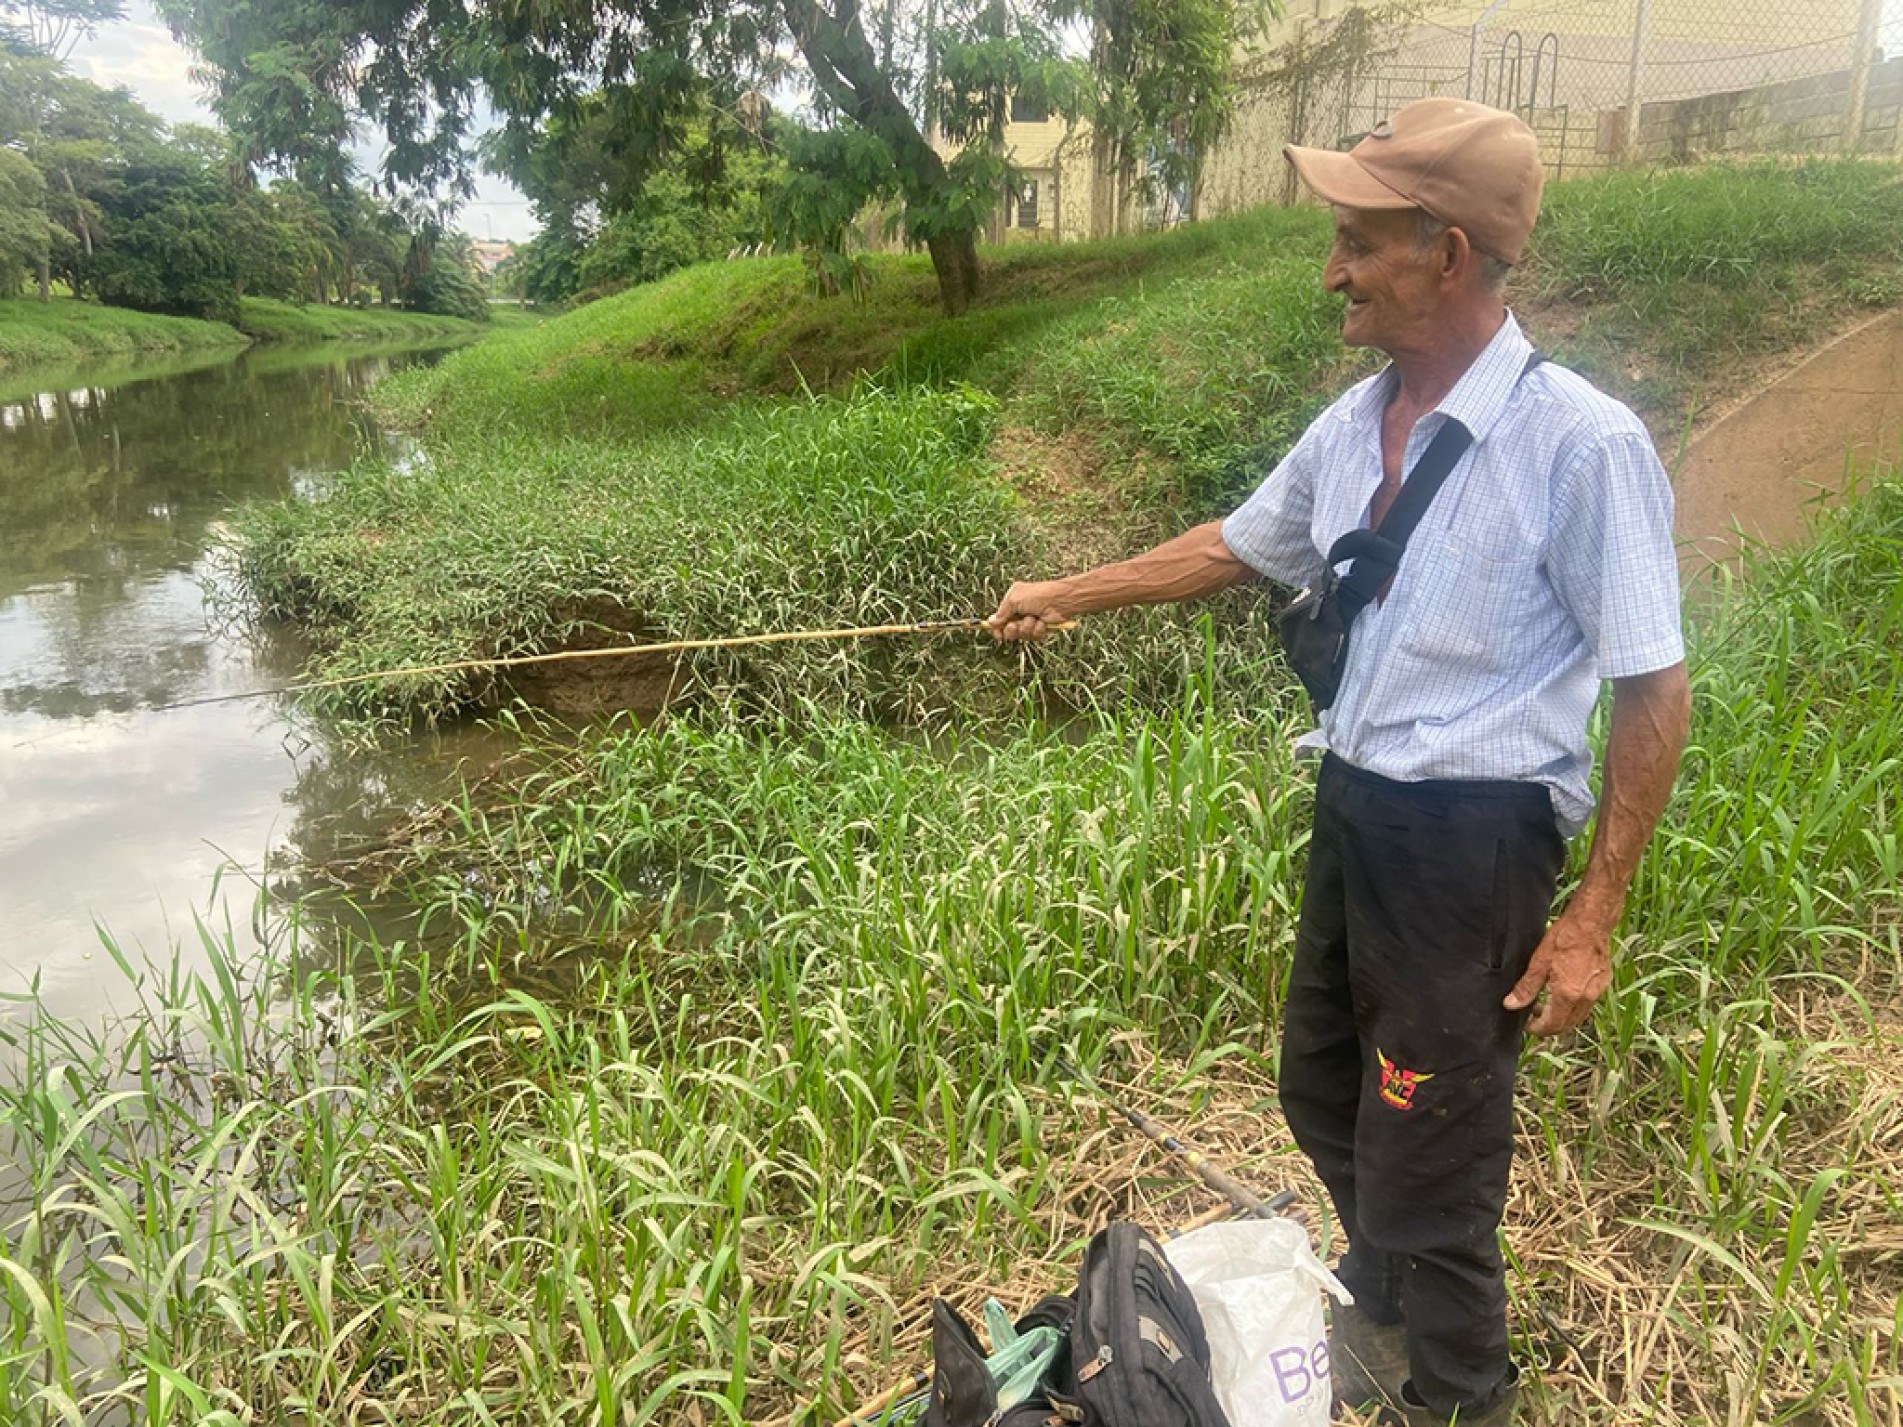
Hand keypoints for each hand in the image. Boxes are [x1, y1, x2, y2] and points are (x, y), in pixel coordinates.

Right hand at [987, 580, 1071, 641]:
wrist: (1060, 600)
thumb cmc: (1038, 595)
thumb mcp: (1015, 599)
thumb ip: (1002, 612)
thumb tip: (990, 622)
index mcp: (1012, 603)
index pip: (1000, 619)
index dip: (998, 629)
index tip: (998, 635)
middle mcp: (1020, 612)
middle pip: (1009, 630)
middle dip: (1012, 630)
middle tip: (1016, 625)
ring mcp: (1030, 621)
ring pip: (1022, 634)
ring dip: (1027, 628)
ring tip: (1033, 618)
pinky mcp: (1040, 628)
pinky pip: (1034, 636)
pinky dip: (1038, 630)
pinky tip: (1042, 622)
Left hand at [1504, 904, 1614, 1036]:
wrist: (1591, 923)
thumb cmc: (1564, 938)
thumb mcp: (1538, 962)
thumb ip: (1526, 988)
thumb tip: (1511, 1005)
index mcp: (1567, 996)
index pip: (1552, 1026)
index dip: (1537, 1029)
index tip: (1526, 1025)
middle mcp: (1585, 999)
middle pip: (1566, 1026)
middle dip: (1548, 1026)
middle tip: (1532, 1016)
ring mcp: (1597, 993)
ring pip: (1577, 1017)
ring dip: (1561, 1017)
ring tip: (1544, 1004)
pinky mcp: (1603, 984)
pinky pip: (1586, 1005)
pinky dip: (1572, 1007)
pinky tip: (1562, 993)